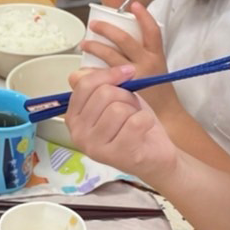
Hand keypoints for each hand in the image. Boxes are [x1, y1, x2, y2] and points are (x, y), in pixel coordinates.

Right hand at [62, 63, 182, 183]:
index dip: (109, 74)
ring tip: (137, 122)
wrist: (156, 157)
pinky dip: (146, 121)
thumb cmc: (134, 126)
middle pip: (103, 94)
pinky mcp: (116, 155)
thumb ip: (97, 85)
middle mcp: (78, 134)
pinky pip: (135, 122)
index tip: (128, 72)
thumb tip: (77, 74)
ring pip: (118, 108)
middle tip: (132, 109)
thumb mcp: (116, 99)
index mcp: (74, 118)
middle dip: (126, 96)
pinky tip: (144, 131)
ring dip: (135, 110)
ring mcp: (95, 147)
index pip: (83, 85)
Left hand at [80, 1, 167, 82]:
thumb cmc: (158, 90)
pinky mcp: (124, 89)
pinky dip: (90, 73)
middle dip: (107, 29)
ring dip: (95, 47)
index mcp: (156, 55)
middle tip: (94, 25)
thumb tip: (118, 40)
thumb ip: (141, 54)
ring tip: (84, 44)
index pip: (153, 31)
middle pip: (125, 40)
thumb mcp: (156, 67)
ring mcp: (135, 76)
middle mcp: (146, 63)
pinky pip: (103, 77)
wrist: (165, 115)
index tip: (134, 5)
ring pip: (111, 56)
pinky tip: (81, 71)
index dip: (144, 16)